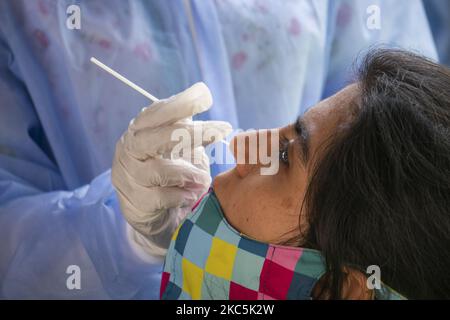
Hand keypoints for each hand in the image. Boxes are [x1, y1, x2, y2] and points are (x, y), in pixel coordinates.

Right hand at [112, 83, 231, 256]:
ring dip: (189, 173)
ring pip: (159, 171)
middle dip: (192, 133)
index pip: (155, 113)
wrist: (152, 212)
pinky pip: (162, 198)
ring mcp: (128, 178)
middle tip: (222, 130)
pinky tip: (192, 196)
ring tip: (205, 179)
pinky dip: (182, 196)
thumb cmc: (170, 172)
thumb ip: (189, 129)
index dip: (179, 104)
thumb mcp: (180, 147)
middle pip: (156, 137)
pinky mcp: (135, 204)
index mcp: (138, 131)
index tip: (206, 97)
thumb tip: (204, 96)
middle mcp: (128, 151)